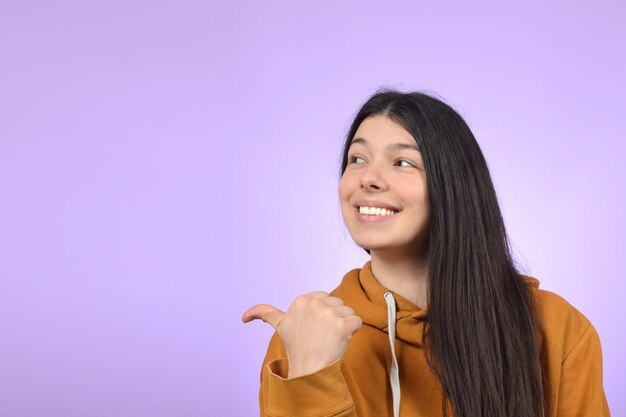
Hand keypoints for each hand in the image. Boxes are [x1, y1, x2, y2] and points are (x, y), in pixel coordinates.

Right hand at [242, 291, 361, 377]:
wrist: (309, 370)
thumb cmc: (297, 348)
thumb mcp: (280, 326)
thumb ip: (264, 313)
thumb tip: (244, 317)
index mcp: (301, 299)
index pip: (326, 298)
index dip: (323, 314)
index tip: (313, 328)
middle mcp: (314, 303)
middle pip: (338, 303)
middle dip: (334, 318)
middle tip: (322, 335)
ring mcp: (328, 314)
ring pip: (348, 312)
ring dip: (344, 325)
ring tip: (329, 339)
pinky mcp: (342, 325)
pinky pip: (357, 321)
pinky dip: (353, 332)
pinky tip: (341, 340)